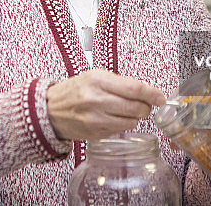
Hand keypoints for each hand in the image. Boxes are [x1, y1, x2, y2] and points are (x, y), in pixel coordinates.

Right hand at [46, 69, 165, 140]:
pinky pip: (120, 130)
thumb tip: (147, 92)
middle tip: (144, 104)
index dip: (152, 94)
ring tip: (127, 111)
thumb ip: (120, 83)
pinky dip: (123, 124)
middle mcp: (97, 100)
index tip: (160, 97)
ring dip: (135, 117)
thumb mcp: (94, 76)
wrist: (50, 109)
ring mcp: (96, 119)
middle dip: (146, 107)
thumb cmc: (73, 91)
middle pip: (136, 107)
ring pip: (131, 122)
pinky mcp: (96, 133)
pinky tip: (114, 118)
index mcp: (97, 80)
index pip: (134, 88)